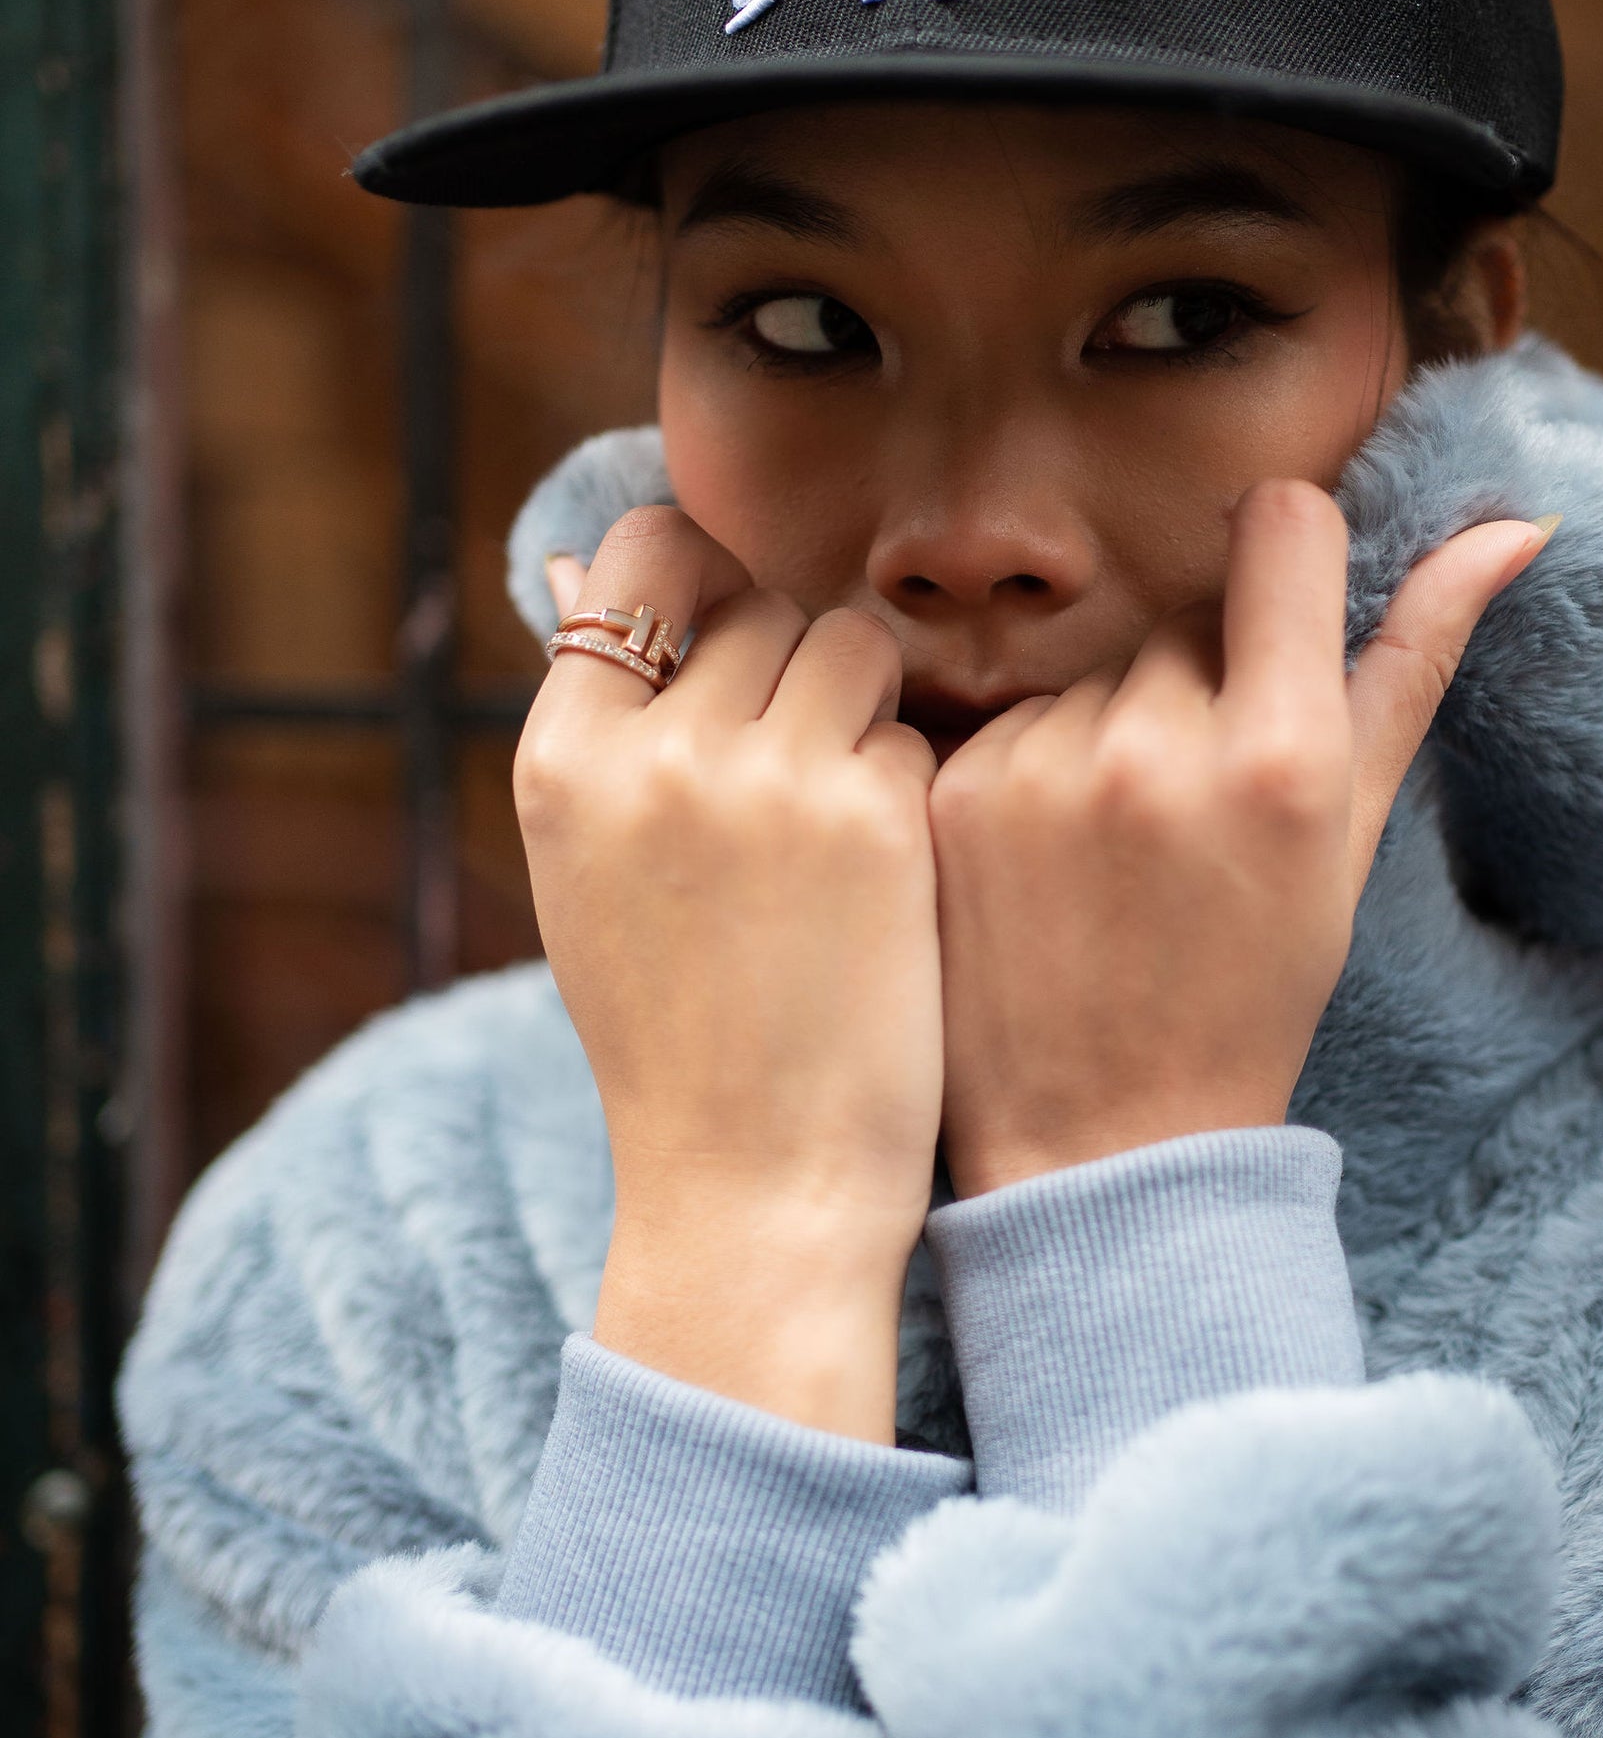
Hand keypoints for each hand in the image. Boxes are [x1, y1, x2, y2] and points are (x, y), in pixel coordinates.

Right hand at [515, 511, 941, 1440]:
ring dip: (858, 712)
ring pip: (847, 644)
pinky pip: (907, 730)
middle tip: (791, 784)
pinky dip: (906, 788)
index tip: (730, 636)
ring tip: (835, 829)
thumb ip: (599, 726)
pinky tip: (879, 884)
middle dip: (789, 667)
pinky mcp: (872, 814)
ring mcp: (764, 776)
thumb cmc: (677, 1033)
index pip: (642, 553)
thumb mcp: (586, 871)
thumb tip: (570, 563)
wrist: (756, 1183)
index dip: (701, 576)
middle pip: (758, 603)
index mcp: (561, 761)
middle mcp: (653, 751)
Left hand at [930, 482, 1550, 1196]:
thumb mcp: (1352, 840)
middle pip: (1186, 618)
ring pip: (1097, 675)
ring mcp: (1043, 768)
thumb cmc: (1252, 993)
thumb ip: (1415, 664)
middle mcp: (1157, 744)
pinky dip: (1036, 776)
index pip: (1280, 525)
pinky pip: (1015, 723)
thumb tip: (1513, 526)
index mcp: (1281, 754)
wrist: (1105, 1146)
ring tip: (1121, 859)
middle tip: (1200, 816)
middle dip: (1203, 686)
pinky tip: (1050, 871)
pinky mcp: (956, 795)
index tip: (1280, 602)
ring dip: (1114, 734)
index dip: (1286, 549)